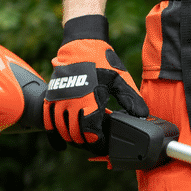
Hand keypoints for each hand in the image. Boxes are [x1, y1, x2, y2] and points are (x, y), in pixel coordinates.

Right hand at [44, 16, 145, 146]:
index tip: (103, 147)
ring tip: (82, 144)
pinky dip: (54, 135)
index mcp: (89, 100)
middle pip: (76, 134)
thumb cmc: (101, 61)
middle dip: (85, 144)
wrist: (81, 44)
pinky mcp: (51, 97)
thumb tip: (142, 115)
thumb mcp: (120, 79)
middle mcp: (71, 102)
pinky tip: (61, 145)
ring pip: (62, 130)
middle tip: (95, 147)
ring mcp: (58, 100)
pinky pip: (48, 121)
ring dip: (72, 140)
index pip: (91, 133)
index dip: (97, 144)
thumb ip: (131, 99)